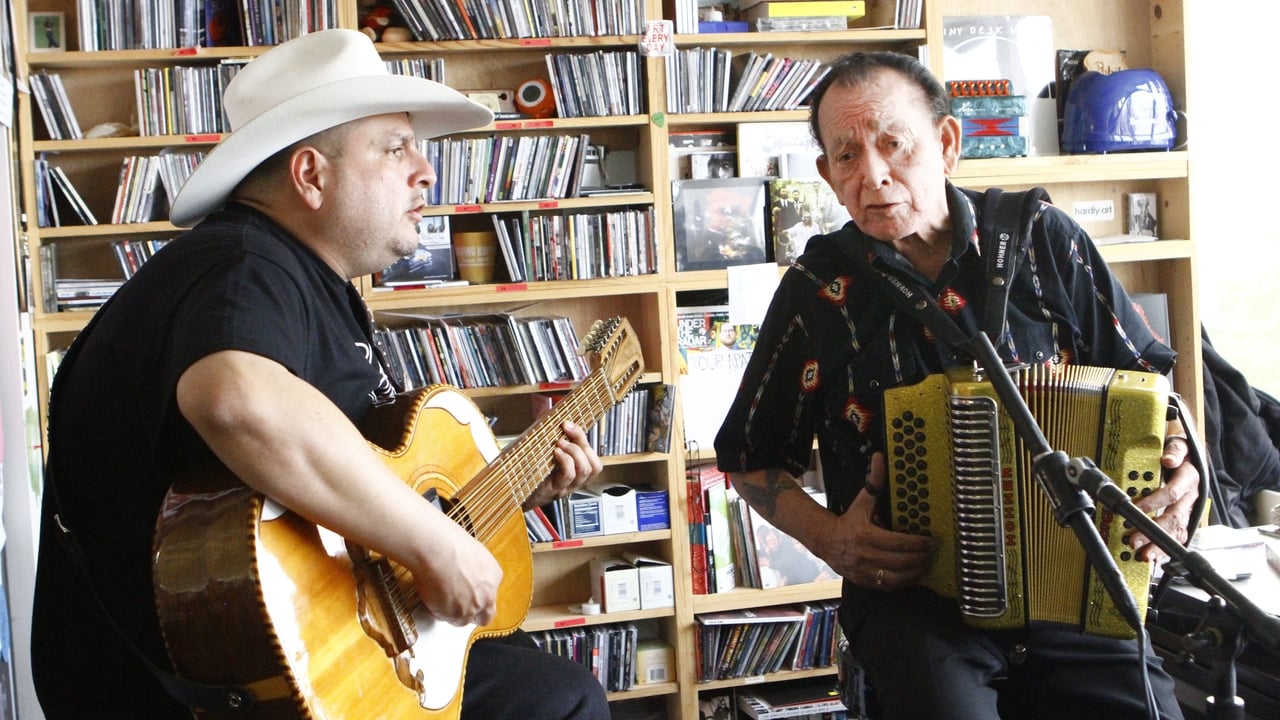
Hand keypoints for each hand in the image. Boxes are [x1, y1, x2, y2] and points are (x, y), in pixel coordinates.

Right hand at [412, 521, 502, 626]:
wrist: (436, 548)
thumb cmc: (448, 541)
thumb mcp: (471, 552)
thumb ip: (472, 569)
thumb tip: (463, 572)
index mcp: (493, 575)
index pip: (489, 595)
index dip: (476, 597)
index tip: (466, 594)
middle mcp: (487, 594)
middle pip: (484, 615)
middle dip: (471, 614)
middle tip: (455, 605)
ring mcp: (472, 607)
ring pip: (463, 620)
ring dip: (451, 612)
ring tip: (437, 596)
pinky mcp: (455, 615)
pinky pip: (444, 618)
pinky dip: (436, 611)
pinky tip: (430, 596)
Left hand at [523, 421, 602, 509]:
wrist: (507, 494)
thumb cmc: (522, 474)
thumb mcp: (537, 453)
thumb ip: (545, 436)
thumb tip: (546, 413)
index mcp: (572, 472)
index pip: (593, 459)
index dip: (585, 439)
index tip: (569, 424)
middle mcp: (572, 482)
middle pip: (594, 465)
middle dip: (582, 442)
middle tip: (566, 430)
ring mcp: (564, 487)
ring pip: (586, 470)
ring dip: (575, 452)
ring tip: (560, 443)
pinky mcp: (553, 490)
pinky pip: (568, 475)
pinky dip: (565, 461)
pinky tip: (555, 453)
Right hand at [822, 452, 933, 589]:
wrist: (826, 542)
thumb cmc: (849, 520)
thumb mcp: (862, 501)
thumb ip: (873, 482)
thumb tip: (880, 456)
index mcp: (866, 536)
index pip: (898, 543)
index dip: (917, 544)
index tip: (931, 541)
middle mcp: (865, 556)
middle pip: (901, 561)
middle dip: (921, 558)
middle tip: (933, 551)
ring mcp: (865, 572)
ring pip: (897, 577)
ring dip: (916, 572)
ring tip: (927, 563)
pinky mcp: (865, 582)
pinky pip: (889, 586)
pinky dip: (904, 581)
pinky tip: (914, 574)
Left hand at [1130, 435, 1200, 562]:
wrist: (1193, 458)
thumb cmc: (1181, 452)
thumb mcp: (1180, 444)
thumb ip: (1175, 450)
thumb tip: (1169, 459)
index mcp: (1189, 478)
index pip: (1172, 493)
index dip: (1154, 503)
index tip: (1136, 509)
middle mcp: (1191, 497)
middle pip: (1173, 518)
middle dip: (1153, 531)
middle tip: (1134, 541)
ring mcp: (1189, 509)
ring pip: (1177, 531)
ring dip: (1160, 545)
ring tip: (1143, 555)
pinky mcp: (1185, 517)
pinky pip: (1178, 535)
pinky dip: (1166, 548)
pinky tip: (1154, 557)